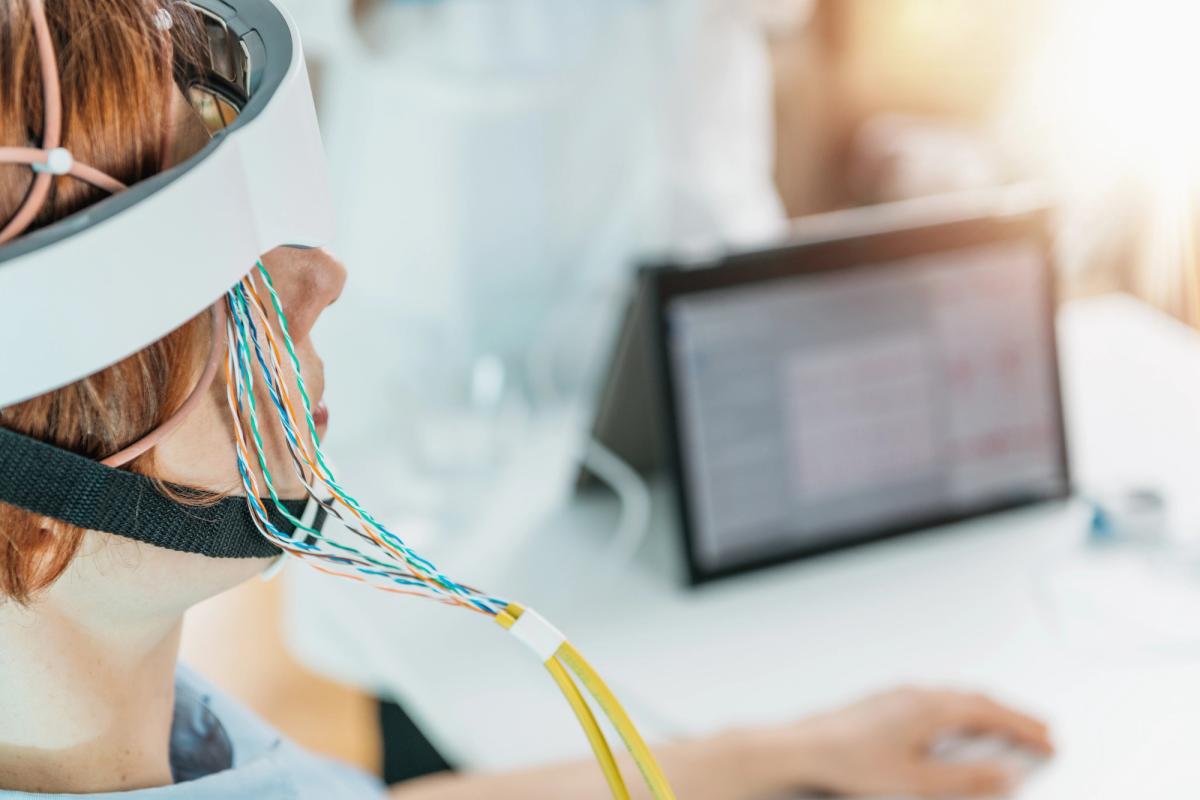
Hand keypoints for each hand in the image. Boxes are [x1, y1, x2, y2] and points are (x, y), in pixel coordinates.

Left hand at [770, 687, 1053, 797]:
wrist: (804, 748)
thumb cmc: (851, 762)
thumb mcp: (918, 782)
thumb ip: (967, 780)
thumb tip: (1005, 774)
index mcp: (932, 708)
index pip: (993, 713)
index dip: (1025, 727)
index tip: (1049, 740)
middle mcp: (918, 694)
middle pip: (978, 700)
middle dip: (1013, 715)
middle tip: (1039, 731)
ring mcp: (901, 694)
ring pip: (957, 696)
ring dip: (987, 710)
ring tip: (1007, 728)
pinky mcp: (887, 701)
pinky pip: (937, 698)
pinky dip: (961, 710)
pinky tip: (957, 725)